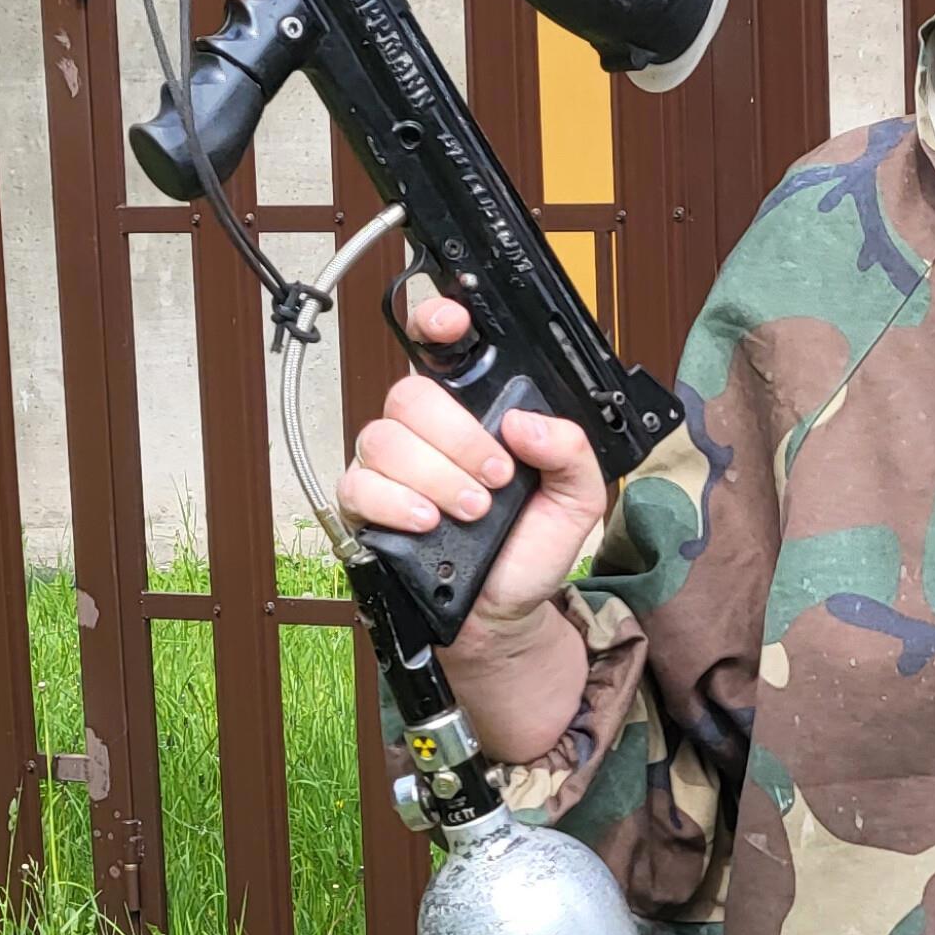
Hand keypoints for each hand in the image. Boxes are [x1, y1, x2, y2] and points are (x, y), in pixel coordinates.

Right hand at [338, 292, 610, 617]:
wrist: (504, 612)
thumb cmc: (529, 549)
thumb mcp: (576, 499)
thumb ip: (571, 452)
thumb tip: (527, 423)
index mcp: (474, 413)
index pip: (440, 350)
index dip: (435, 323)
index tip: (451, 325)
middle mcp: (426, 432)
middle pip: (410, 396)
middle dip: (458, 437)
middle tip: (495, 477)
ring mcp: (391, 467)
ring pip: (384, 438)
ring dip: (434, 475)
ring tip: (470, 509)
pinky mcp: (364, 504)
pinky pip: (358, 484)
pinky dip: (396, 501)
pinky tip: (427, 520)